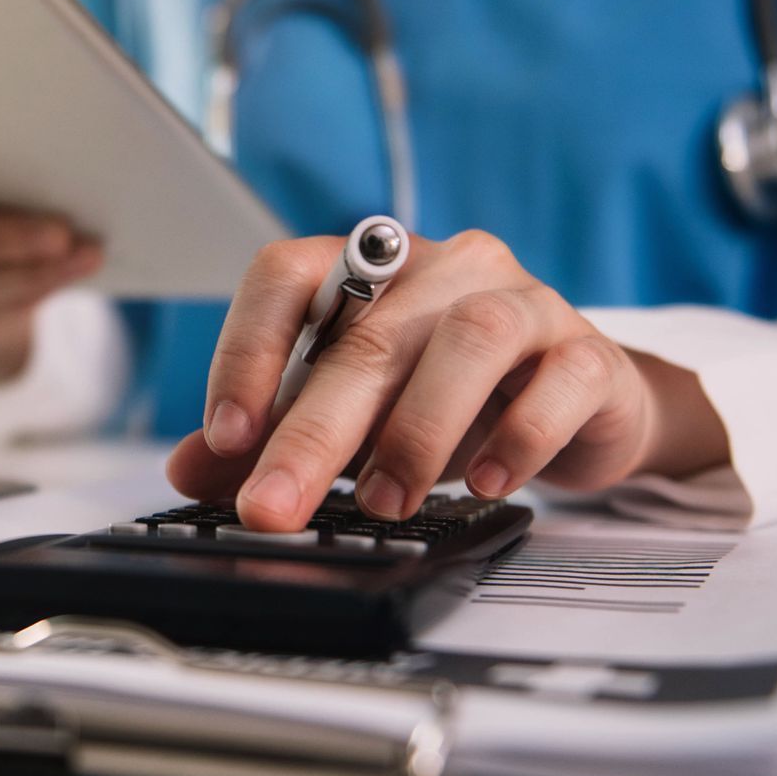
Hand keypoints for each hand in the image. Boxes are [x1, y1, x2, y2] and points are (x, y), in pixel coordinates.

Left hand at [165, 230, 728, 529]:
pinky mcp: (587, 353)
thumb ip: (276, 432)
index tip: (226, 434)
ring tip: (385, 500)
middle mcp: (446, 268)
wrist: (583, 406)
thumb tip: (190, 469)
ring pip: (469, 339)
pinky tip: (485, 482)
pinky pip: (557, 381)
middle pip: (369, 335)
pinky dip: (518, 437)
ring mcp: (525, 303)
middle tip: (274, 507)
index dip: (248, 348)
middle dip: (312, 431)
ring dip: (417, 429)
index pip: (288, 273)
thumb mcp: (358, 415)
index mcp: (373, 270)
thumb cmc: (459, 398)